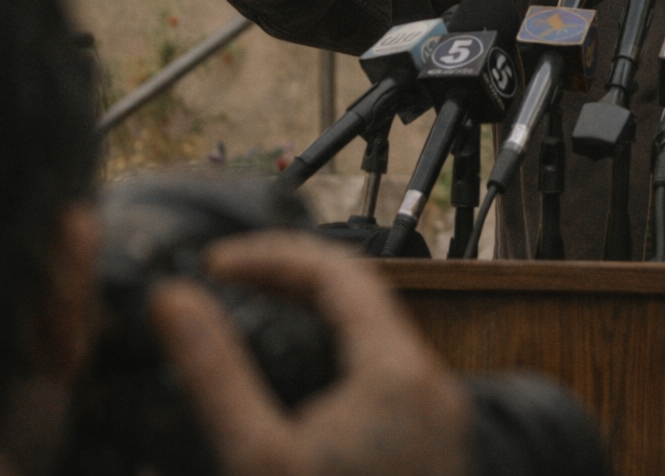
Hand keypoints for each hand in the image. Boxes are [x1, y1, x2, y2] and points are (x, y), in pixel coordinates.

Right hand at [148, 232, 470, 475]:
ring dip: (317, 315)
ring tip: (252, 313)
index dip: (271, 256)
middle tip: (227, 280)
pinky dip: (338, 355)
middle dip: (292, 279)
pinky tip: (294, 375)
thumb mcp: (257, 456)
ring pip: (377, 334)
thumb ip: (217, 371)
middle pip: (362, 297)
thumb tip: (178, 302)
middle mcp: (434, 383)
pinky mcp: (434, 443)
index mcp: (400, 371)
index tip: (215, 264)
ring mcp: (440, 414)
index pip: (338, 271)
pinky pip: (386, 373)